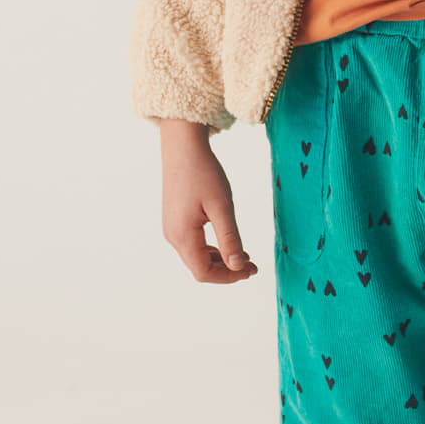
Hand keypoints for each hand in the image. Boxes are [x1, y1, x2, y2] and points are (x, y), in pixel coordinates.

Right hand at [157, 120, 257, 283]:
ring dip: (220, 260)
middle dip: (227, 270)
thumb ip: (230, 238)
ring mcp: (172, 228)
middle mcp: (173, 236)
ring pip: (196, 257)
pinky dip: (212, 248)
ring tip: (244, 255)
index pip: (204, 273)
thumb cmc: (203, 172)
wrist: (182, 146)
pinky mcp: (175, 219)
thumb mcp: (222, 206)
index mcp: (182, 236)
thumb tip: (237, 267)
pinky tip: (228, 241)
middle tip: (252, 265)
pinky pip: (193, 243)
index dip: (229, 277)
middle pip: (199, 268)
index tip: (250, 269)